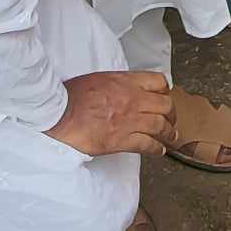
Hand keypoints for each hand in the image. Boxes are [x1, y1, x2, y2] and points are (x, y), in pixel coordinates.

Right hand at [45, 70, 175, 157]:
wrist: (59, 113)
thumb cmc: (72, 95)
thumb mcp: (99, 78)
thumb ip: (117, 83)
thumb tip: (122, 90)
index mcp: (127, 82)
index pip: (158, 82)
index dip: (165, 90)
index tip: (165, 96)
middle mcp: (133, 99)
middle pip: (165, 105)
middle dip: (171, 113)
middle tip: (171, 119)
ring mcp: (129, 120)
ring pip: (160, 125)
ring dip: (168, 133)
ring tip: (171, 137)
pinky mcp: (121, 140)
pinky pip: (146, 144)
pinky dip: (156, 149)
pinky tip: (159, 151)